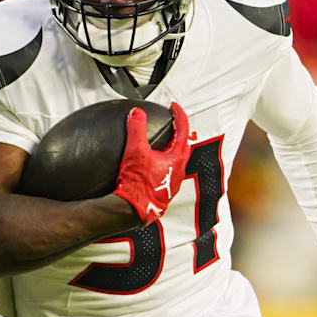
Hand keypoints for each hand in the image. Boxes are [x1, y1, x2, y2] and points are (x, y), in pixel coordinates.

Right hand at [113, 102, 189, 223]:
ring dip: (172, 146)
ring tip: (163, 140)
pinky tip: (154, 162)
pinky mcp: (165, 190)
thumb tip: (137, 113)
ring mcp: (173, 181)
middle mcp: (179, 170)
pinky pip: (169, 169)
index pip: (183, 130)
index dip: (179, 115)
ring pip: (177, 159)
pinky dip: (165, 160)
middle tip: (172, 121)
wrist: (133, 210)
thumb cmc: (137, 184)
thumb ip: (136, 129)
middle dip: (178, 130)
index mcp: (176, 158)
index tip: (173, 106)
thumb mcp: (135, 152)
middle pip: (183, 145)